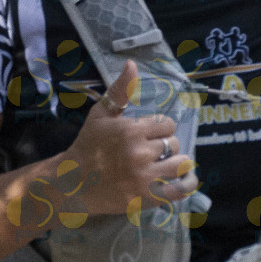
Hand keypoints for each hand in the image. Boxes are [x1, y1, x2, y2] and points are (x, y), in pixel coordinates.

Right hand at [58, 60, 196, 215]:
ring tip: (164, 165)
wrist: (73, 182)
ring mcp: (145, 177)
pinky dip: (187, 184)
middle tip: (150, 153)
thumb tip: (132, 64)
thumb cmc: (88, 146)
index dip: (160, 129)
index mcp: (131, 130)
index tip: (149, 135)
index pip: (167, 124)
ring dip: (175, 163)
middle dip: (164, 146)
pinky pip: (181, 189)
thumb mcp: (101, 114)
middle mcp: (140, 153)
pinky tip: (184, 179)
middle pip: (173, 143)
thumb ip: (120, 90)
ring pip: (181, 164)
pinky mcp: (147, 197)